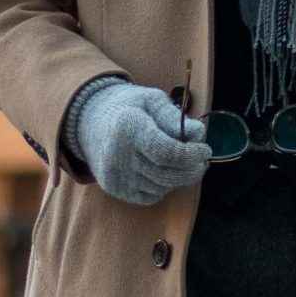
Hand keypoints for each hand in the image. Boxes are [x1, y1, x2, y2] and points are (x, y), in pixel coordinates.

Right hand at [71, 81, 209, 205]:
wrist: (89, 121)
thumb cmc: (128, 107)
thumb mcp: (151, 100)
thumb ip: (175, 117)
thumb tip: (199, 133)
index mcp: (128, 127)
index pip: (167, 152)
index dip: (191, 155)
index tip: (205, 150)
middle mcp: (118, 155)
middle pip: (167, 174)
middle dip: (192, 169)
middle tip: (202, 161)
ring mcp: (114, 175)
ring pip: (161, 187)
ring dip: (178, 177)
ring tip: (182, 162)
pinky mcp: (114, 188)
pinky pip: (150, 196)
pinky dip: (163, 186)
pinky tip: (162, 171)